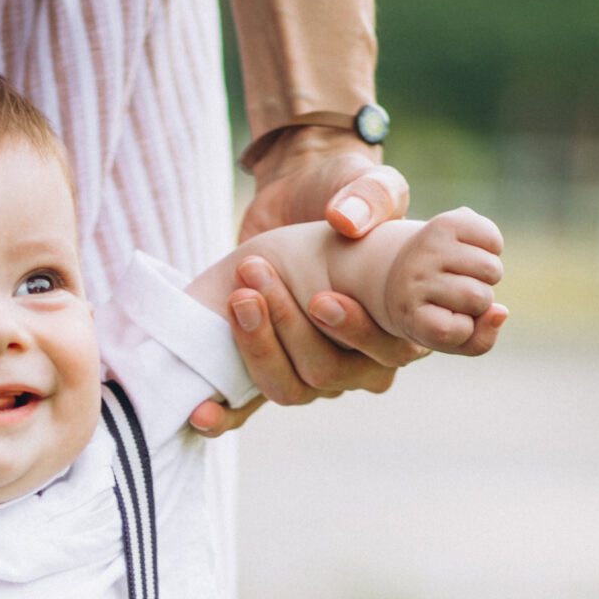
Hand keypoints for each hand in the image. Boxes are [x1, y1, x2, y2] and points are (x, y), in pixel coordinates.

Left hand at [189, 132, 419, 436]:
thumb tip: (346, 220)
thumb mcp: (367, 184)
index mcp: (398, 324)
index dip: (355, 333)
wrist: (297, 197)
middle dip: (288, 327)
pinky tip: (200, 412)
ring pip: (289, 388)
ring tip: (238, 298)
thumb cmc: (345, 195)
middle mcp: (360, 361)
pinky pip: (249, 410)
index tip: (320, 299)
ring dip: (258, 347)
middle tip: (256, 276)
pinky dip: (225, 415)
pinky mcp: (268, 370)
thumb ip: (371, 195)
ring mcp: (313, 372)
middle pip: (327, 373)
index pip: (386, 353)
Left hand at [381, 207, 507, 354]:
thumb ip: (481, 340)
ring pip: (490, 269)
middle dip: (479, 302)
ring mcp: (428, 247)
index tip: (446, 321)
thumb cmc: (434, 313)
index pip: (450, 330)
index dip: (462, 329)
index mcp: (406, 312)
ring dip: (488, 275)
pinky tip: (474, 251)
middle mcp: (413, 276)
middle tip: (457, 295)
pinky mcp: (446, 221)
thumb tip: (502, 311)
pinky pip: (493, 240)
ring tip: (466, 273)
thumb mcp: (450, 339)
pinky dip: (493, 248)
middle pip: (478, 298)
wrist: (403, 271)